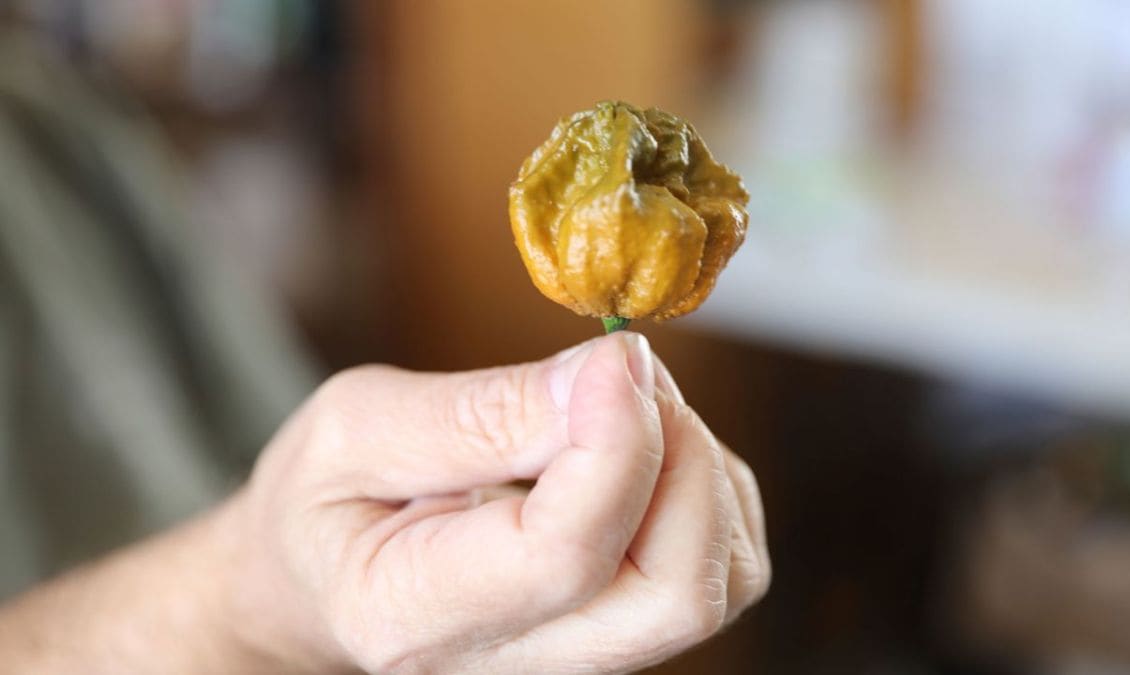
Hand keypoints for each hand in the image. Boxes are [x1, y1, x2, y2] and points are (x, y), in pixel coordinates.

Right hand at [220, 333, 769, 673]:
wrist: (322, 578)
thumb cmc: (325, 501)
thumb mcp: (355, 428)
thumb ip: (479, 413)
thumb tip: (607, 376)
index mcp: (415, 615)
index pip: (566, 555)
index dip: (616, 442)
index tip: (614, 355)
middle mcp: (517, 664)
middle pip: (676, 595)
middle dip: (681, 458)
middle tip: (625, 375)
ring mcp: (582, 661)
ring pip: (719, 583)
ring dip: (700, 469)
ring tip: (619, 409)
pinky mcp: (626, 633)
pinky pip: (727, 569)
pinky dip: (710, 488)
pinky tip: (638, 450)